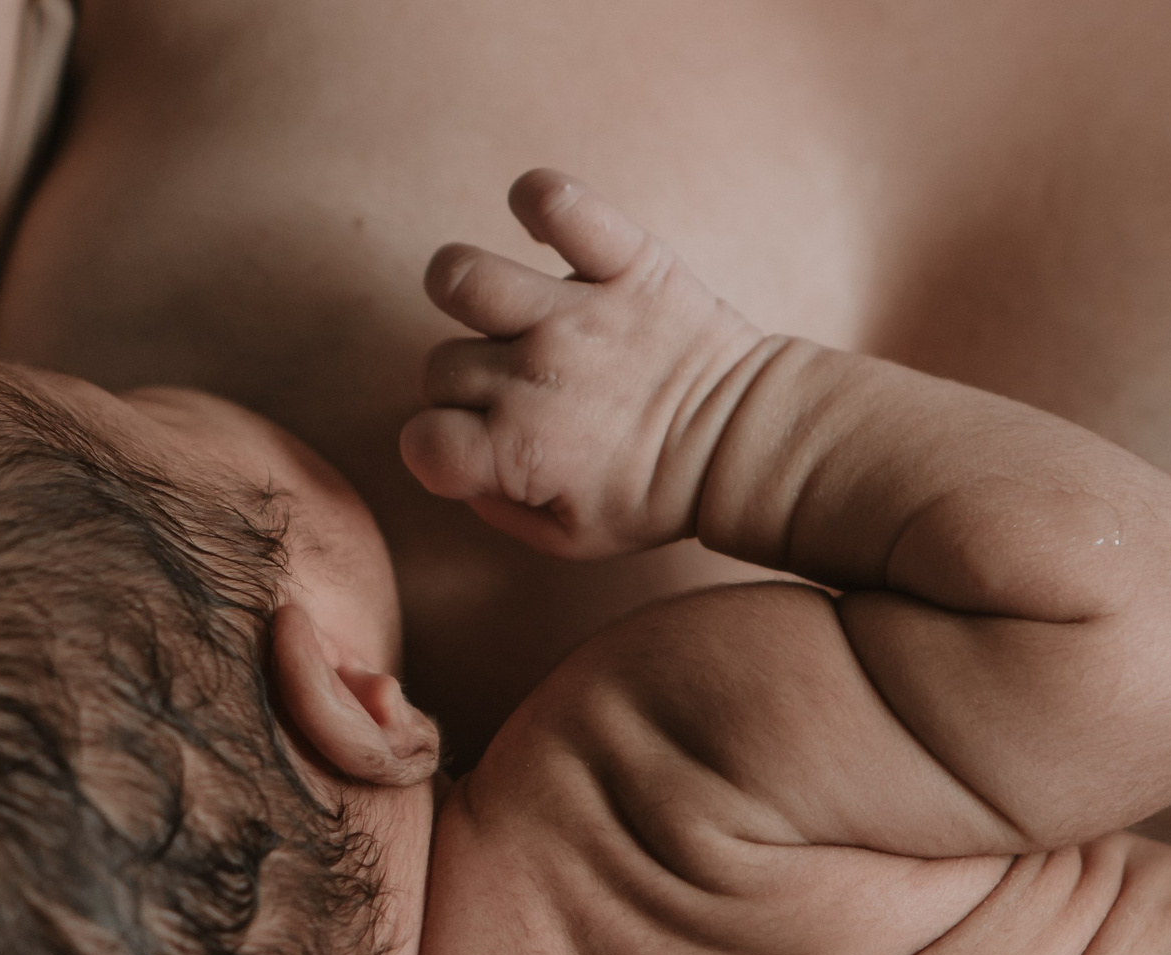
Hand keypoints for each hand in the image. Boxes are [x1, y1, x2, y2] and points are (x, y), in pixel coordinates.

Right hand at [401, 168, 771, 560]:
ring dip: (468, 290)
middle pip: (440, 364)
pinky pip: (560, 204)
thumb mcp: (572, 539)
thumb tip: (460, 465)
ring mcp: (577, 316)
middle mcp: (536, 379)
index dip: (438, 448)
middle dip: (466, 384)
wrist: (749, 446)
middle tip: (520, 392)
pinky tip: (543, 227)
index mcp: (519, 453)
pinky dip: (541, 199)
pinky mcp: (625, 264)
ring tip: (509, 309)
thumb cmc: (656, 496)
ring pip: (461, 276)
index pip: (421, 440)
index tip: (476, 446)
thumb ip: (498, 509)